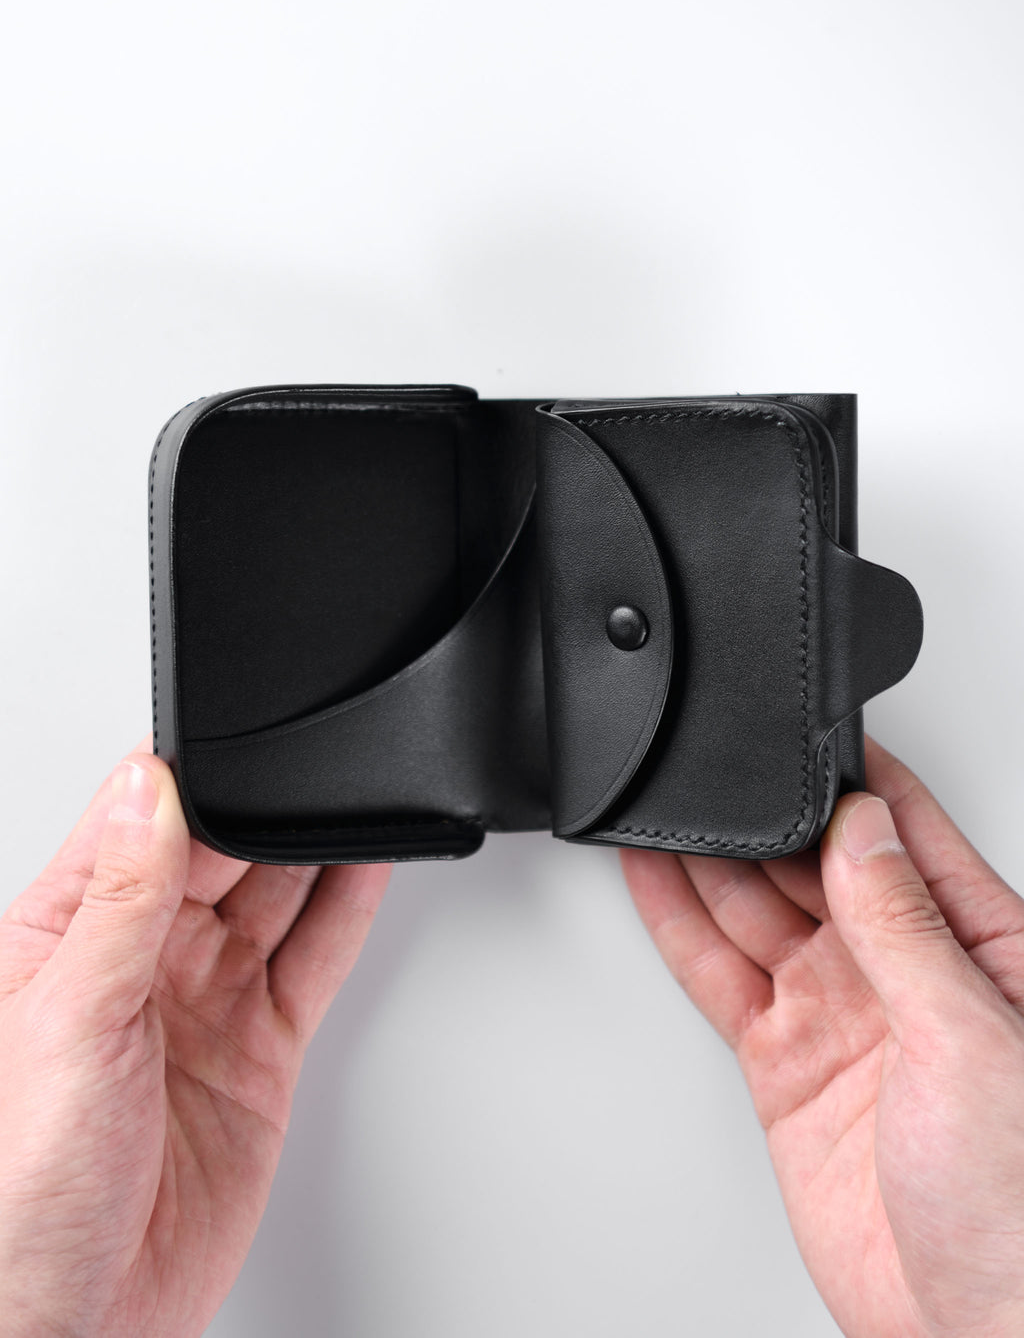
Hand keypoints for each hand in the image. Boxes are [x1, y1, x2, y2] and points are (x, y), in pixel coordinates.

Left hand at [0, 742, 390, 1337]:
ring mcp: (202, 1004)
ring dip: (313, 849)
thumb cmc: (19, 1196)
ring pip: (274, 898)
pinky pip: (311, 963)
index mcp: (64, 935)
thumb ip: (120, 900)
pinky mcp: (257, 1051)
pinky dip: (346, 913)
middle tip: (315, 767)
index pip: (138, 822)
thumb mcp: (68, 1021)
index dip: (190, 778)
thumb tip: (147, 789)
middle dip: (266, 808)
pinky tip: (365, 867)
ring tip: (354, 797)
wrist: (79, 1327)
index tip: (239, 739)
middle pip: (220, 852)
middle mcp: (137, 961)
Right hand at [621, 738, 1023, 1337]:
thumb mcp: (972, 1039)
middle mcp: (904, 972)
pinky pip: (722, 978)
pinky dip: (681, 928)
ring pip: (757, 909)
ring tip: (660, 804)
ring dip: (709, 858)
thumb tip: (861, 827)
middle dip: (761, 812)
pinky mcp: (787, 1065)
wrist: (975, 1333)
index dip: (849, 776)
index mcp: (980, 946)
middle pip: (814, 861)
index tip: (797, 727)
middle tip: (705, 764)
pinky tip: (654, 880)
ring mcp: (840, 1015)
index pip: (902, 830)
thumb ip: (905, 927)